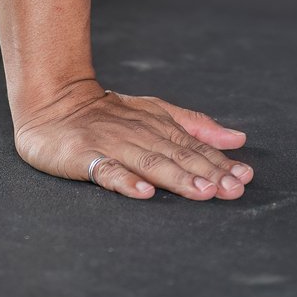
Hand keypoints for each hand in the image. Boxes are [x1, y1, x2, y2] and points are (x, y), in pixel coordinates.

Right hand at [14, 82, 255, 200]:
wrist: (53, 103)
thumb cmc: (108, 113)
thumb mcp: (155, 113)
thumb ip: (195, 126)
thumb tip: (237, 139)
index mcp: (158, 126)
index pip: (194, 147)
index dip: (220, 163)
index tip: (244, 177)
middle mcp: (140, 134)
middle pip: (178, 156)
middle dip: (208, 173)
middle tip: (232, 188)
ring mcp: (113, 146)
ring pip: (149, 163)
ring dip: (177, 178)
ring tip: (202, 191)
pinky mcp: (84, 156)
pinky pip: (106, 170)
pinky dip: (125, 181)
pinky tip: (142, 193)